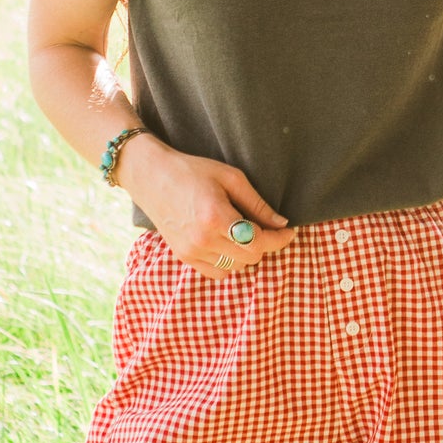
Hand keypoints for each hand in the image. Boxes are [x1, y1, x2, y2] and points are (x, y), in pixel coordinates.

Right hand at [119, 135, 297, 278]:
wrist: (152, 176)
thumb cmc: (193, 170)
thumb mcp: (231, 177)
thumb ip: (257, 204)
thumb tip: (281, 223)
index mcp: (216, 218)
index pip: (259, 242)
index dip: (280, 240)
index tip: (289, 231)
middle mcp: (203, 240)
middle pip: (251, 258)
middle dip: (265, 244)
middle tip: (268, 227)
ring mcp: (191, 252)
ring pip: (236, 268)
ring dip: (247, 254)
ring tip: (245, 233)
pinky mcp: (184, 257)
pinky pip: (217, 272)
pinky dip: (229, 262)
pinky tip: (228, 242)